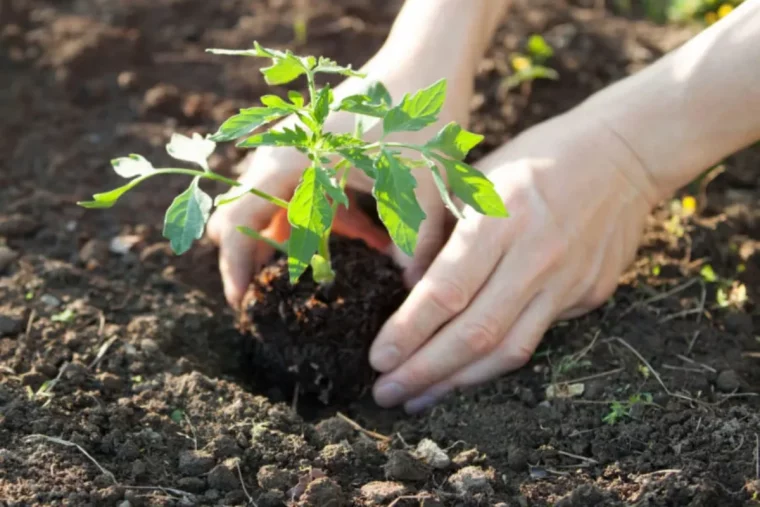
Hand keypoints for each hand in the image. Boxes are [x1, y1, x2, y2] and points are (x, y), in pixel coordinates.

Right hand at [207, 44, 475, 306]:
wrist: (430, 59)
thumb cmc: (418, 117)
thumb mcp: (418, 187)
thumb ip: (414, 246)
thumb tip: (414, 299)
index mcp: (290, 160)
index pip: (238, 222)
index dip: (234, 268)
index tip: (241, 306)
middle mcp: (283, 154)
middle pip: (249, 217)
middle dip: (264, 259)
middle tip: (284, 297)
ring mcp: (298, 150)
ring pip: (280, 208)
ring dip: (303, 240)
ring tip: (340, 266)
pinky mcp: (319, 149)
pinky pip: (308, 194)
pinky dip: (328, 220)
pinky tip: (371, 235)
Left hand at [368, 110, 664, 412]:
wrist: (622, 155)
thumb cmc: (535, 158)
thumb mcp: (476, 175)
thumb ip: (437, 229)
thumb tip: (408, 285)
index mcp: (500, 217)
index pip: (447, 290)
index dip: (409, 331)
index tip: (379, 358)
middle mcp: (536, 255)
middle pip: (475, 332)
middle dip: (424, 371)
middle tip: (386, 393)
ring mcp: (568, 281)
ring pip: (508, 350)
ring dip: (458, 382)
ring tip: (419, 398)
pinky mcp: (589, 296)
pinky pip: (534, 339)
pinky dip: (494, 362)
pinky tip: (465, 373)